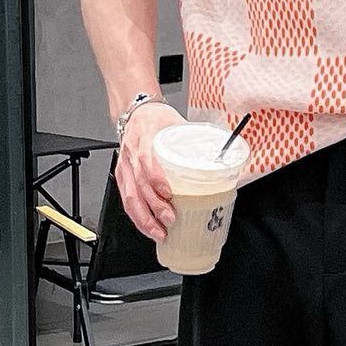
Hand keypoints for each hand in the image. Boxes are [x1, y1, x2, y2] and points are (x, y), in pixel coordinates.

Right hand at [114, 101, 183, 239]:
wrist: (137, 112)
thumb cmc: (157, 118)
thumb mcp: (178, 123)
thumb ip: (196, 139)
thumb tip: (223, 153)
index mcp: (146, 139)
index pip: (147, 160)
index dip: (156, 179)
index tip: (168, 193)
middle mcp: (132, 155)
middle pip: (139, 185)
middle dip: (154, 206)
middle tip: (170, 220)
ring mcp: (125, 167)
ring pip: (130, 197)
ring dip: (144, 218)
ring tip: (159, 233)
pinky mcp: (122, 177)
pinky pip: (127, 200)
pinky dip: (137, 217)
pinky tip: (148, 227)